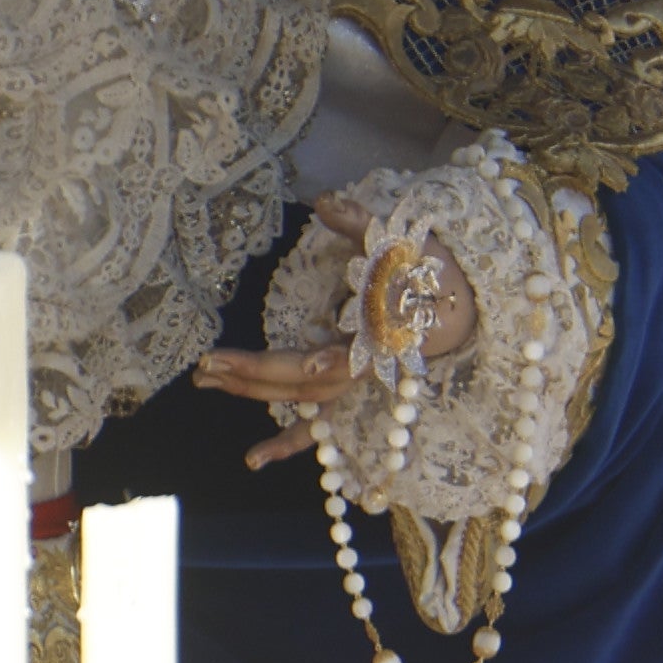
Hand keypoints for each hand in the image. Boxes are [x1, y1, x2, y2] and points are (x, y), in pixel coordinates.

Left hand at [193, 199, 475, 472]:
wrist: (457, 307)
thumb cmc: (427, 272)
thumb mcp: (399, 243)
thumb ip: (360, 223)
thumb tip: (324, 202)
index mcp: (376, 335)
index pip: (342, 354)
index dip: (323, 360)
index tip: (305, 363)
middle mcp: (360, 367)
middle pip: (305, 381)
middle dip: (256, 374)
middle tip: (207, 363)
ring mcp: (349, 382)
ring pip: (300, 398)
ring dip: (252, 392)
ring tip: (205, 380)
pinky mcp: (343, 388)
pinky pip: (317, 427)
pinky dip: (287, 445)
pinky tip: (253, 460)